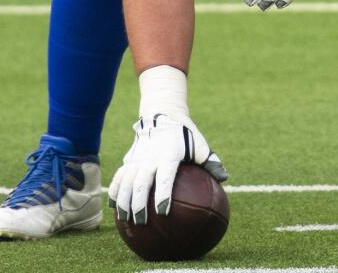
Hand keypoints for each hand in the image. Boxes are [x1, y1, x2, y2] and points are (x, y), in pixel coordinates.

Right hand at [107, 114, 226, 224]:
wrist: (161, 114)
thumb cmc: (184, 134)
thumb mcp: (199, 143)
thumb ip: (210, 160)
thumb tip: (224, 178)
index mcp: (168, 156)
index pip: (164, 179)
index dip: (163, 195)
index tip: (162, 212)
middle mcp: (149, 159)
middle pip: (141, 184)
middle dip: (139, 204)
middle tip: (141, 222)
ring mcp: (137, 159)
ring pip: (126, 183)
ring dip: (124, 202)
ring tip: (124, 220)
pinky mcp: (129, 160)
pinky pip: (119, 178)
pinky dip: (115, 192)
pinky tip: (113, 208)